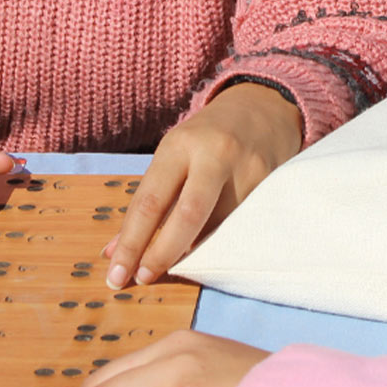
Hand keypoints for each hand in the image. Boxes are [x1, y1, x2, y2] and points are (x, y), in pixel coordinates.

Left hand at [103, 81, 301, 288]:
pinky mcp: (272, 183)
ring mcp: (248, 169)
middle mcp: (214, 155)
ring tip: (178, 267)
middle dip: (161, 253)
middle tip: (143, 279)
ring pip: (218, 227)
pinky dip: (221, 243)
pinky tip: (211, 253)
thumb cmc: (206, 138)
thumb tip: (114, 251)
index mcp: (180, 146)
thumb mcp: (172, 156)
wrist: (262, 108)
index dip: (131, 242)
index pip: (150, 201)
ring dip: (194, 253)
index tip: (117, 274)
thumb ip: (148, 201)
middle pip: (187, 215)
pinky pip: (241, 225)